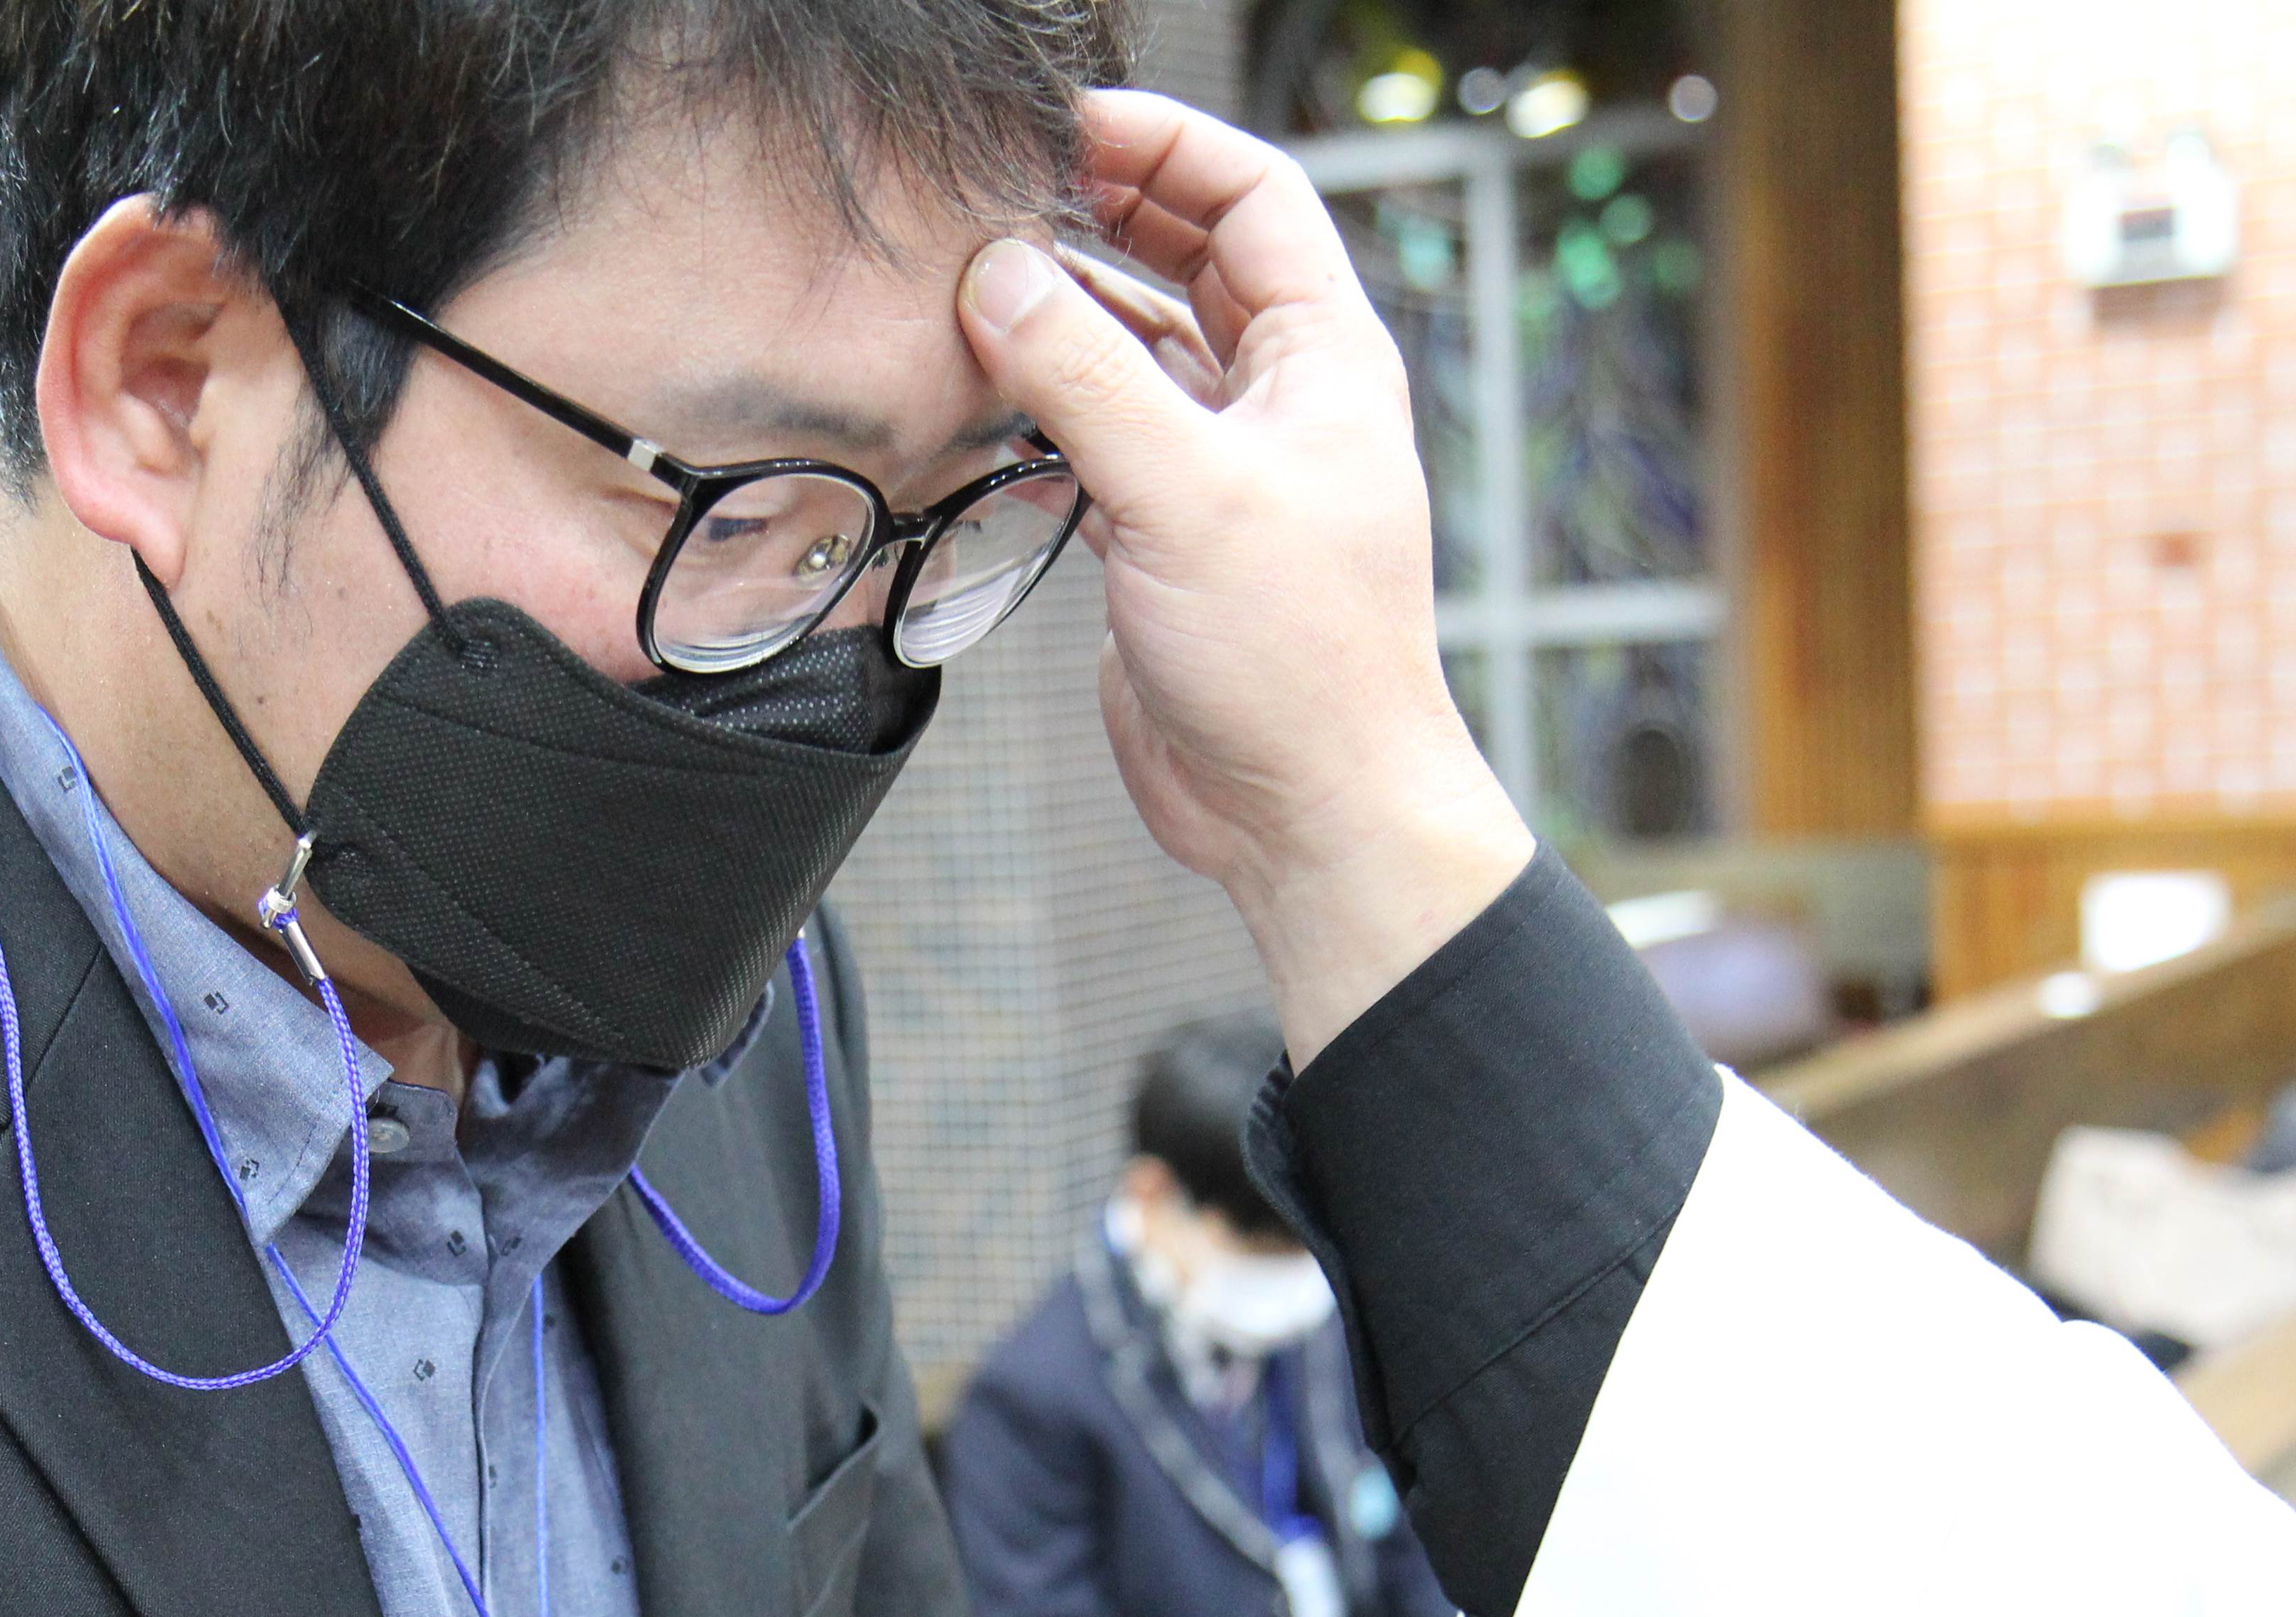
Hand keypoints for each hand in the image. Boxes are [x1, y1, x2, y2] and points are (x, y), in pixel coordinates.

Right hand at [957, 91, 1537, 1068]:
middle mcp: (1279, 400)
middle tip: (999, 194)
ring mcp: (1222, 467)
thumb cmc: (1300, 664)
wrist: (1307, 812)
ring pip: (1136, 345)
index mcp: (1323, 360)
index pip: (1251, 196)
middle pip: (1186, 258)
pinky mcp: (1167, 533)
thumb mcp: (1185, 494)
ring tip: (971, 285)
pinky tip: (982, 390)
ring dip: (1060, 311)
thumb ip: (1084, 378)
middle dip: (1097, 215)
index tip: (1067, 124)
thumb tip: (998, 276)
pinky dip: (1044, 402)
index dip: (1164, 145)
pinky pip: (1100, 432)